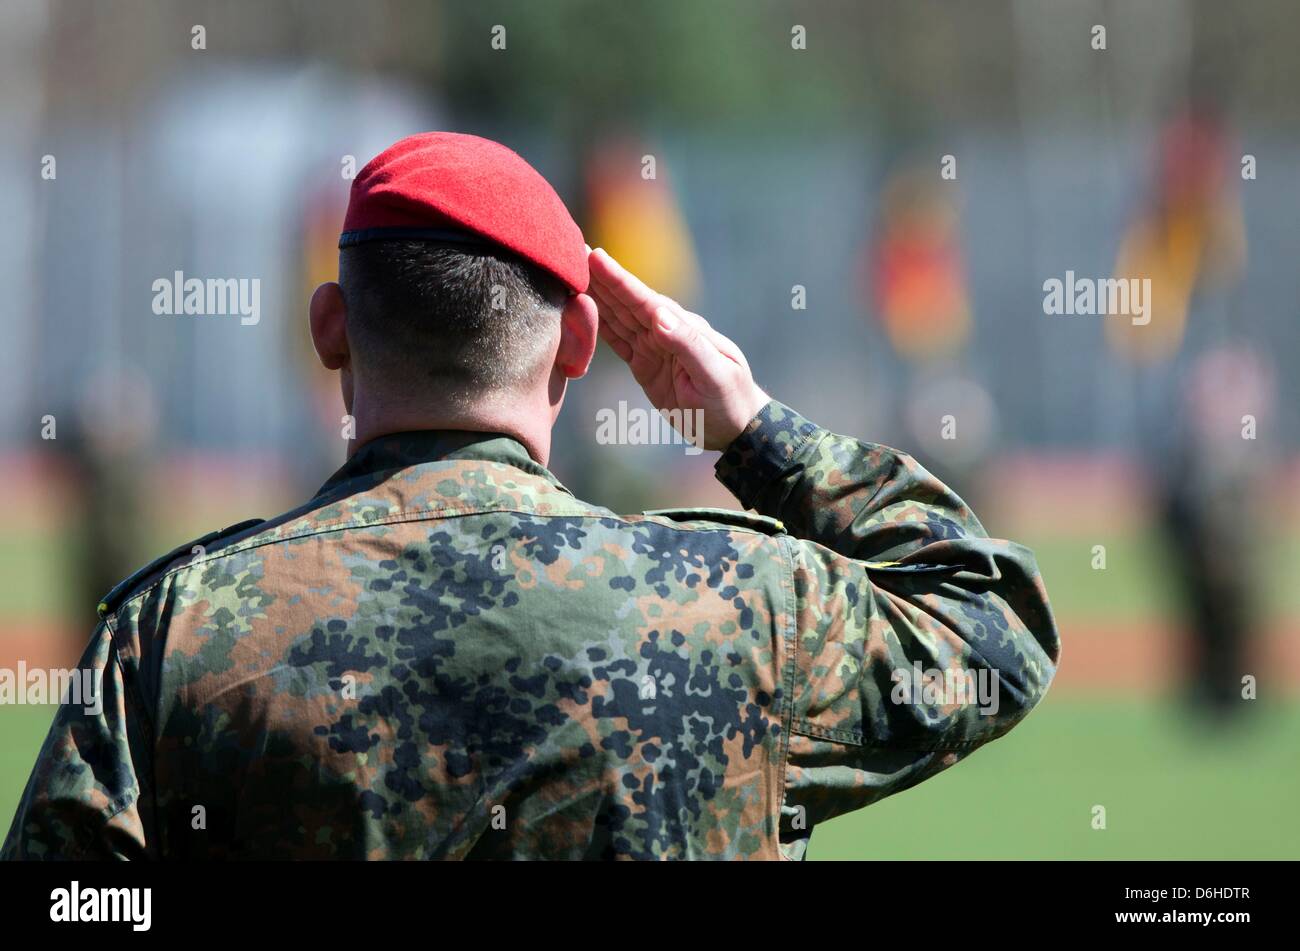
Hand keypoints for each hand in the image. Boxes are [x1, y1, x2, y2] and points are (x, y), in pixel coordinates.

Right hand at [587, 248, 768, 450]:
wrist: (735, 426)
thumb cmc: (730, 400)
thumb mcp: (714, 375)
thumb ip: (687, 346)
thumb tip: (658, 316)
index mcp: (683, 328)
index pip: (645, 301)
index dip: (619, 280)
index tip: (595, 257)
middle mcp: (666, 331)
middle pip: (627, 302)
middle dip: (601, 278)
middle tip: (573, 251)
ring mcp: (654, 347)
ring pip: (618, 317)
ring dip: (596, 296)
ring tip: (572, 273)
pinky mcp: (645, 365)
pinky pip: (617, 341)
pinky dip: (599, 325)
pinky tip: (583, 310)